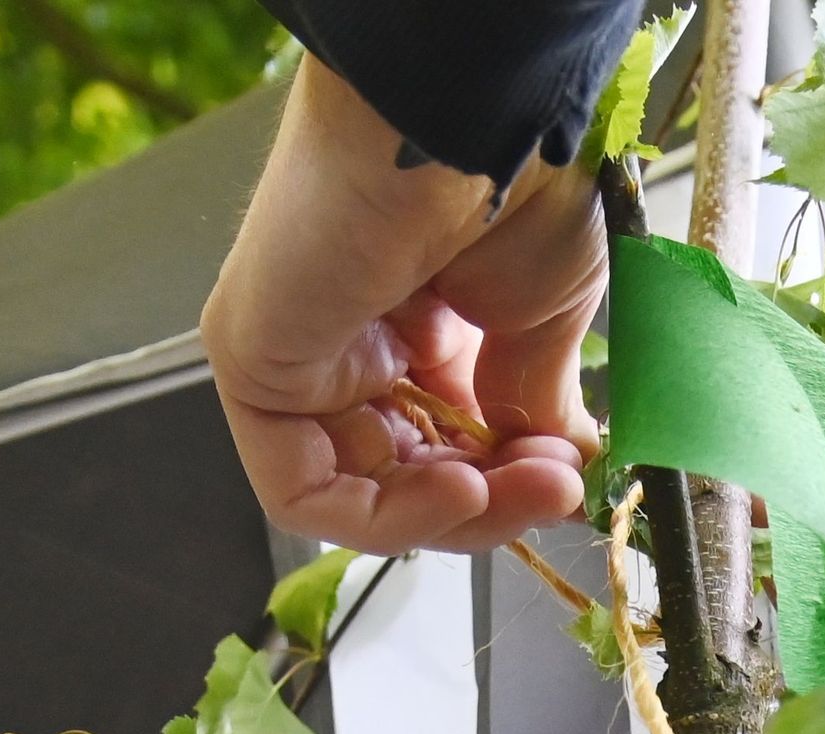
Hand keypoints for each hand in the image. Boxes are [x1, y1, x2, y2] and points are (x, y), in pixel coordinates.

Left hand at [201, 59, 603, 553]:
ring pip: (359, 494)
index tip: (570, 474)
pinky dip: (381, 516)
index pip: (447, 444)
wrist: (471, 127)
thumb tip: (554, 473)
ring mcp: (297, 352)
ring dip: (452, 516)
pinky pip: (299, 489)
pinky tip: (457, 490)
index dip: (510, 480)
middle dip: (493, 503)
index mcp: (417, 319)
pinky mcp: (254, 365)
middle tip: (556, 488)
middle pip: (406, 478)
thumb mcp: (549, 318)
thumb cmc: (516, 183)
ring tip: (519, 488)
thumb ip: (536, 404)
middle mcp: (350, 337)